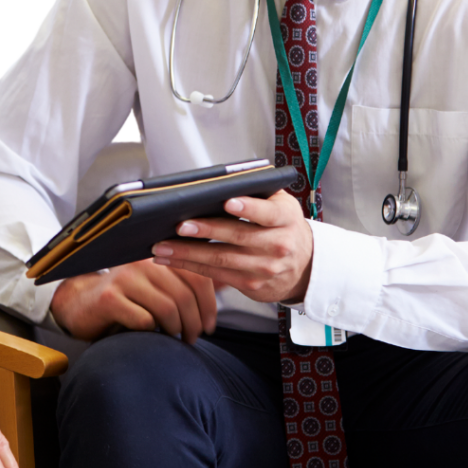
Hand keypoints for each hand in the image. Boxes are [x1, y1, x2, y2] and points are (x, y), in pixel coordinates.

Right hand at [49, 258, 217, 341]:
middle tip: (193, 338)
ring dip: (177, 330)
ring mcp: (124, 278)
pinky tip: (151, 335)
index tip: (210, 326)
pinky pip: (144, 320)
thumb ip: (185, 282)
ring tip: (176, 339)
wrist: (81, 304)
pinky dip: (153, 332)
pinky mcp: (110, 298)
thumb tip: (227, 281)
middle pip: (184, 295)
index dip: (209, 305)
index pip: (196, 276)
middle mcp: (142, 262)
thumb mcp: (156, 286)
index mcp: (158, 256)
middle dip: (194, 323)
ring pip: (167, 308)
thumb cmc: (126, 298)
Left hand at [152, 189, 313, 302]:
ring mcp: (265, 268)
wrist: (304, 266)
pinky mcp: (251, 285)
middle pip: (238, 237)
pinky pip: (216, 274)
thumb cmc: (283, 226)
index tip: (227, 202)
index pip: (268, 212)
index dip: (248, 208)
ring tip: (162, 245)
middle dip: (205, 231)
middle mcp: (278, 244)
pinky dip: (190, 266)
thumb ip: (257, 192)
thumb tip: (218, 182)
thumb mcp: (281, 204)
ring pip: (221, 259)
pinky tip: (170, 259)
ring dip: (187, 253)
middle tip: (179, 225)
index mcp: (285, 218)